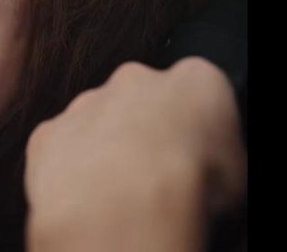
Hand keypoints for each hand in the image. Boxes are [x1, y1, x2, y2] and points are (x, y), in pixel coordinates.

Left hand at [24, 57, 245, 250]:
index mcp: (194, 81)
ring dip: (102, 149)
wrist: (121, 207)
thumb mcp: (238, 174)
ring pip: (94, 122)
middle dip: (142, 128)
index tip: (193, 152)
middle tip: (150, 172)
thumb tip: (216, 168)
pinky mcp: (48, 133)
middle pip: (140, 99)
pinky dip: (65, 169)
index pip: (198, 90)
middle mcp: (135, 80)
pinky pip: (58, 148)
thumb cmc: (190, 190)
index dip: (195, 124)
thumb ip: (220, 153)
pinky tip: (82, 198)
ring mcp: (86, 104)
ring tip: (114, 192)